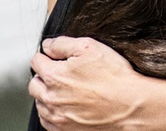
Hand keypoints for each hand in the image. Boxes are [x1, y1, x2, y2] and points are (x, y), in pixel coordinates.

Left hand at [29, 37, 146, 130]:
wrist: (131, 106)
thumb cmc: (114, 77)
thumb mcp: (90, 48)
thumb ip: (63, 44)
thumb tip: (48, 45)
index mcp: (54, 76)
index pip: (36, 61)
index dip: (47, 56)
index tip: (57, 58)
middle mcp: (51, 99)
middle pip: (34, 84)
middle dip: (44, 76)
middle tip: (62, 73)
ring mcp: (57, 118)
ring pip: (40, 103)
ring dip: (48, 95)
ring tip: (68, 90)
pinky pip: (48, 121)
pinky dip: (53, 112)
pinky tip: (69, 105)